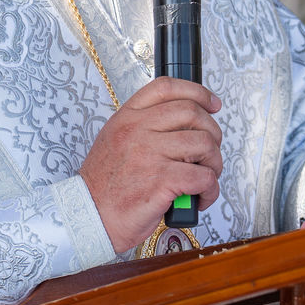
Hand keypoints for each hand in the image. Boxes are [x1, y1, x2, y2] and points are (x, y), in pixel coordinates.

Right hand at [79, 77, 223, 253]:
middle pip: (192, 113)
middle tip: (209, 152)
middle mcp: (138, 130)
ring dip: (214, 163)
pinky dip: (210, 188)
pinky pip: (204, 176)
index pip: (167, 88)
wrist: (90, 216)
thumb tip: (182, 126)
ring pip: (204, 144)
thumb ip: (144, 127)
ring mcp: (150, 153)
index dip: (197, 92)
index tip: (212, 104)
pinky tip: (201, 196)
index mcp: (127, 117)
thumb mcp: (115, 141)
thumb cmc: (105, 186)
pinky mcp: (162, 180)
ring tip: (204, 177)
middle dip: (212, 132)